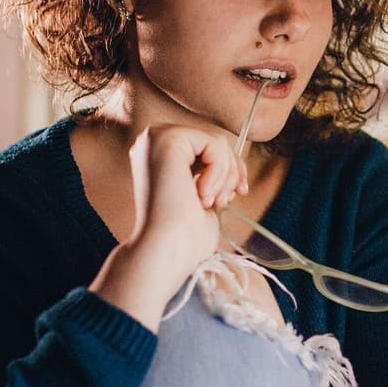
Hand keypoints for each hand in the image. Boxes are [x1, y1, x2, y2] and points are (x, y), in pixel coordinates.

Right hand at [90, 124, 244, 328]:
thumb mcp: (201, 194)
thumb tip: (233, 160)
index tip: (235, 195)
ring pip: (216, 143)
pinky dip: (219, 173)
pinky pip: (214, 145)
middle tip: (222, 202)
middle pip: (213, 142)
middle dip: (230, 172)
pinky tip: (202, 195)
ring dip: (225, 177)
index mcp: (157, 154)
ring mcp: (156, 137)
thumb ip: (209, 173)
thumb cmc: (183, 234)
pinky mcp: (167, 138)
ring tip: (210, 202)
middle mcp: (152, 140)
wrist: (166, 249)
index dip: (228, 170)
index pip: (205, 148)